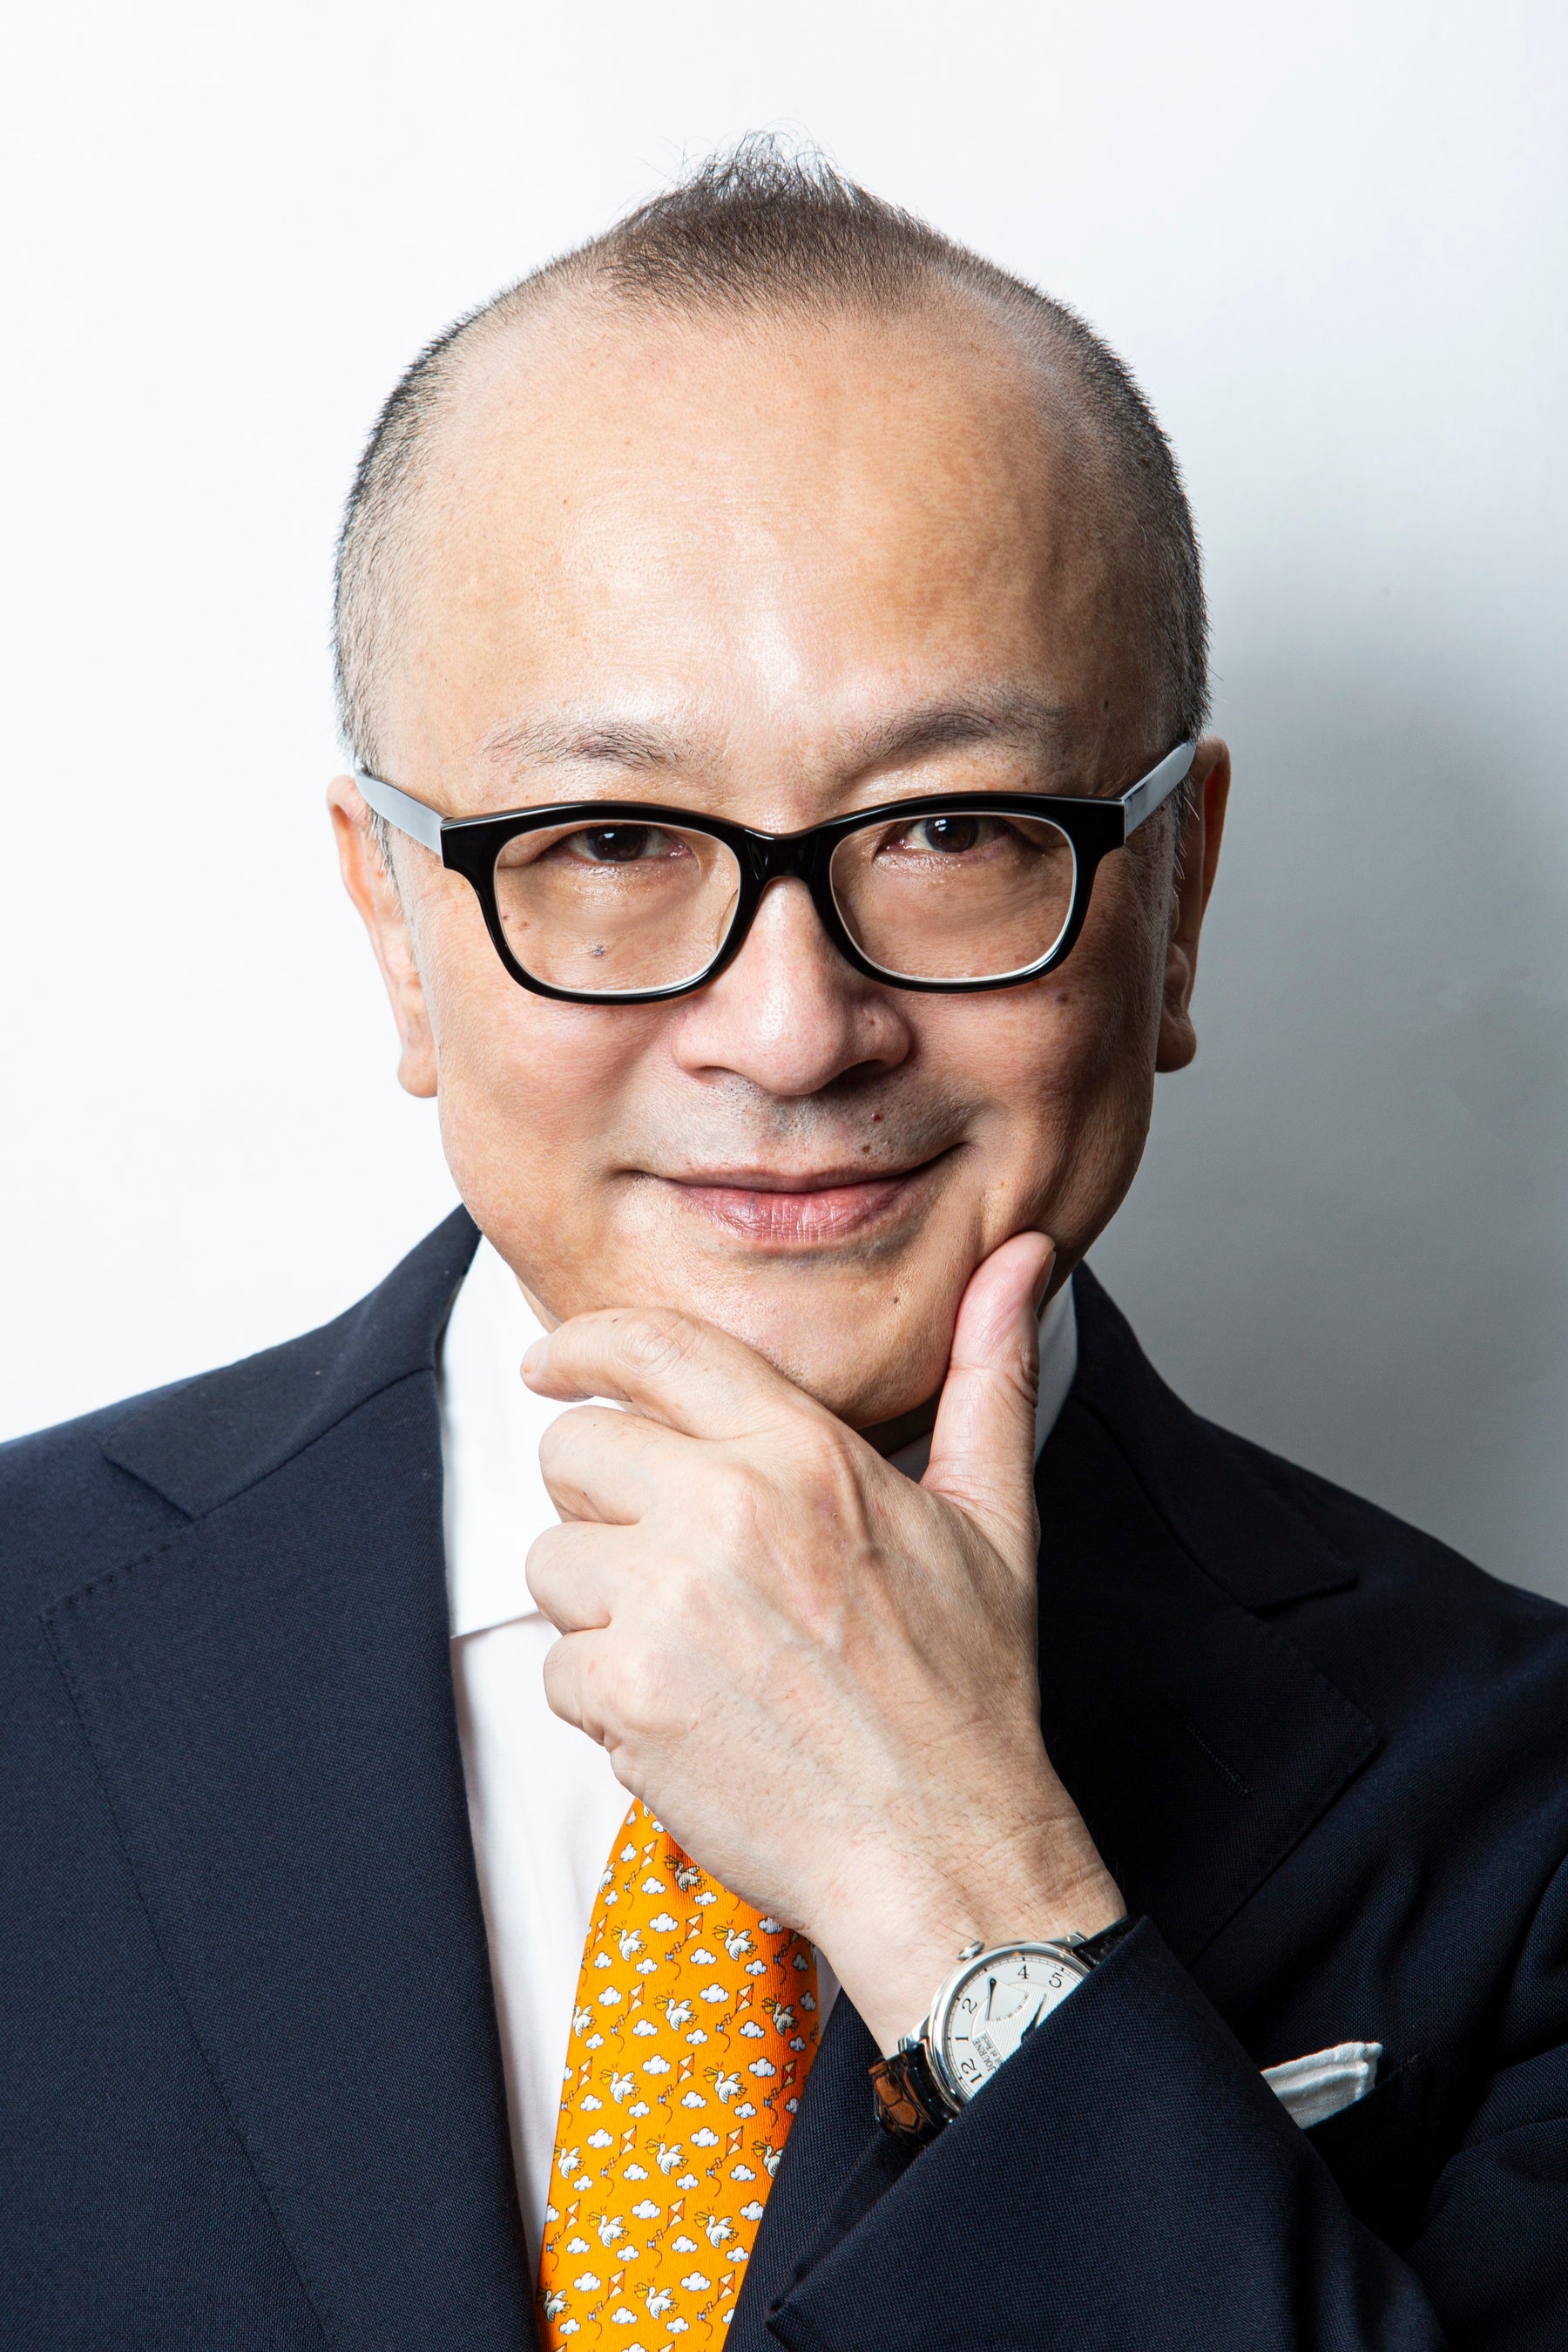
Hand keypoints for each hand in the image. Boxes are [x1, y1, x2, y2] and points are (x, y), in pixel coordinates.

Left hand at [522, 1232, 1122, 2052]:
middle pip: (575, 1449)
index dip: (584, 1346)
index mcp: (806, 1454)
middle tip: (665, 1557)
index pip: (652, 1348)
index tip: (554, 1364)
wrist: (943, 1851)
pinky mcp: (627, 1693)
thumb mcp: (993, 1514)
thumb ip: (990, 1369)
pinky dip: (604, 1697)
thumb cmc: (968, 1695)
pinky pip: (557, 1666)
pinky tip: (687, 1714)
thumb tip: (1019, 1258)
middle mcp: (728, 1509)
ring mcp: (668, 1603)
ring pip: (552, 1560)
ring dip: (598, 1605)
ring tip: (689, 1648)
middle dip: (601, 1499)